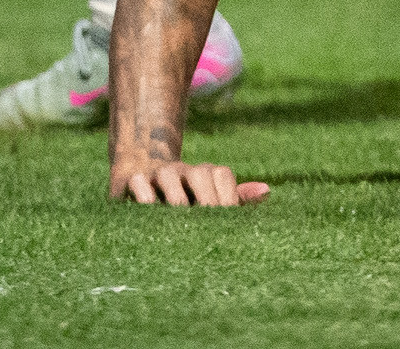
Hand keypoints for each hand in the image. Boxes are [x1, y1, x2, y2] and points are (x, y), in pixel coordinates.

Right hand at [113, 155, 269, 208]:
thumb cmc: (186, 203)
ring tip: (180, 223)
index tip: (227, 223)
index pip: (222, 175)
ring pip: (168, 175)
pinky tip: (151, 219)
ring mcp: (158, 173)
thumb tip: (267, 191)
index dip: (227, 198)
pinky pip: (138, 183)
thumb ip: (238, 199)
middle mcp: (183, 169)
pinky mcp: (132, 180)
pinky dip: (144, 199)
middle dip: (207, 201)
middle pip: (200, 173)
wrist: (142, 181)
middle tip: (208, 229)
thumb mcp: (212, 202)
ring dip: (175, 200)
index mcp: (205, 174)